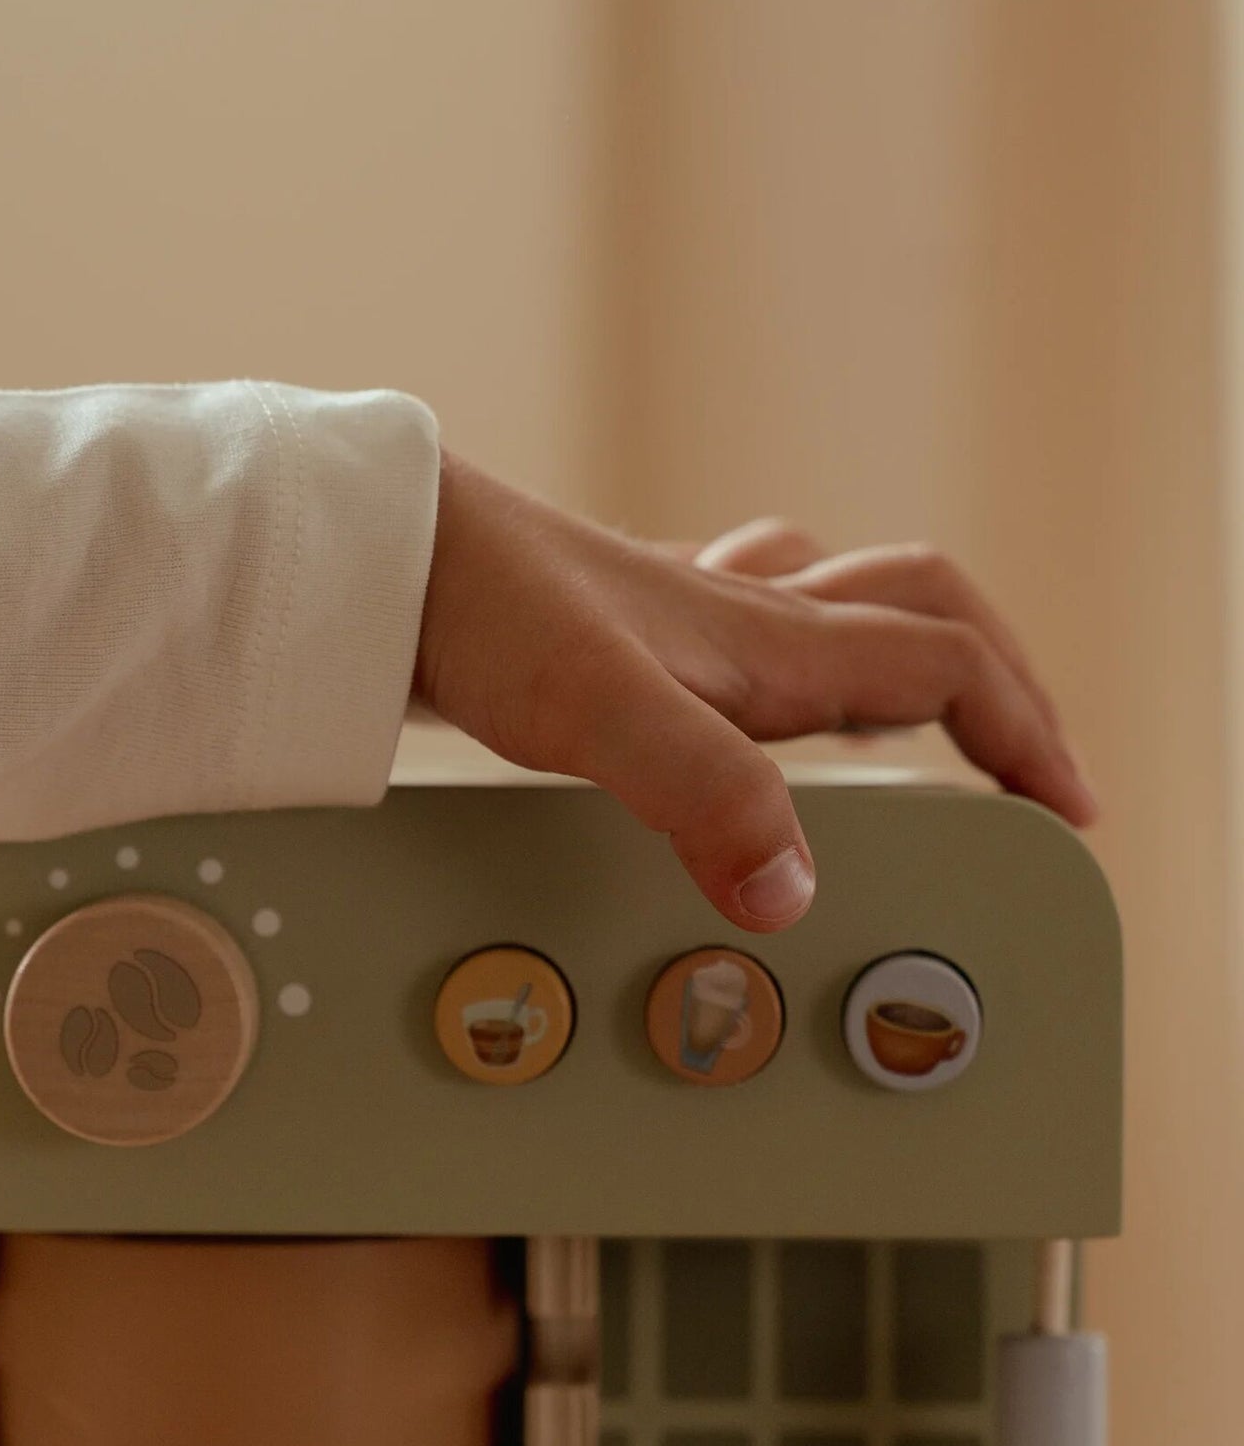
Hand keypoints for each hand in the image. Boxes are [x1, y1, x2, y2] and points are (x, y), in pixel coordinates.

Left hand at [413, 451, 1096, 932]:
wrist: (381, 555)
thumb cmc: (482, 609)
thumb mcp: (600, 710)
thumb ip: (703, 793)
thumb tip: (789, 890)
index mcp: (767, 640)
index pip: (946, 666)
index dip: (1024, 732)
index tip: (1063, 808)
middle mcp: (740, 618)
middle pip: (918, 613)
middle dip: (994, 678)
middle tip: (1022, 756)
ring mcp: (682, 618)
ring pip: (836, 609)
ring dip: (898, 651)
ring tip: (918, 721)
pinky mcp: (622, 633)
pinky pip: (747, 625)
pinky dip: (788, 657)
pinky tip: (746, 696)